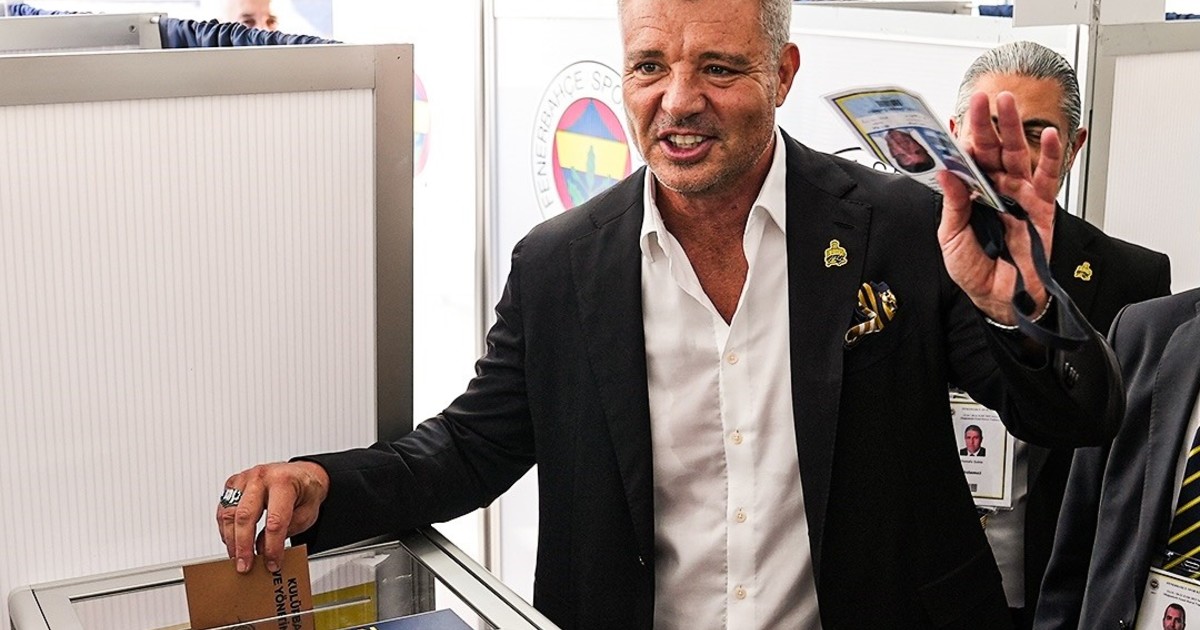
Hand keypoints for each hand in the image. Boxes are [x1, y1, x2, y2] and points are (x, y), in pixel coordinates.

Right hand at [216, 461, 329, 573]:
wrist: (302, 474)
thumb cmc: (305, 490)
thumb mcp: (307, 513)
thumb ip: (286, 531)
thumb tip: (261, 549)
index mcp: (283, 482)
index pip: (274, 521)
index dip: (272, 547)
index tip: (272, 563)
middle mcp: (261, 477)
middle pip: (245, 516)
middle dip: (243, 546)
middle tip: (245, 566)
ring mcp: (245, 479)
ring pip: (228, 513)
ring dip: (231, 540)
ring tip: (237, 557)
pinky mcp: (234, 484)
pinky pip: (223, 509)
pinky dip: (225, 528)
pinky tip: (232, 541)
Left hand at [939, 91, 1061, 323]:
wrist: (1001, 298)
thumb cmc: (975, 270)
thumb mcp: (951, 238)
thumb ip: (952, 205)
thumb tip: (947, 172)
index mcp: (970, 195)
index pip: (965, 161)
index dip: (959, 139)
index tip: (952, 118)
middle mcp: (994, 190)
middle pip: (990, 150)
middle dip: (986, 123)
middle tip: (982, 98)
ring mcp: (1019, 196)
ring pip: (1016, 155)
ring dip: (1013, 129)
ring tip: (1009, 103)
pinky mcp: (1041, 207)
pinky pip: (1048, 177)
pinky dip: (1050, 156)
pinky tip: (1049, 136)